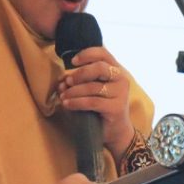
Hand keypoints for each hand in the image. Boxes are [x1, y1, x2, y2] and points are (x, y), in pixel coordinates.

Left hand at [56, 46, 134, 161]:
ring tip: (62, 96)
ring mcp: (121, 93)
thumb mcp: (92, 90)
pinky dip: (76, 102)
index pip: (103, 53)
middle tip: (67, 82)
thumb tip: (62, 81)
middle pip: (99, 67)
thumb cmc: (101, 107)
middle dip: (79, 74)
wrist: (115, 131)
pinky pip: (92, 102)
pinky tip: (66, 104)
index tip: (72, 61)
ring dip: (73, 91)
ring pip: (93, 87)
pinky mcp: (116, 108)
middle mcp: (121, 79)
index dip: (86, 54)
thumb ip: (81, 81)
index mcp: (115, 70)